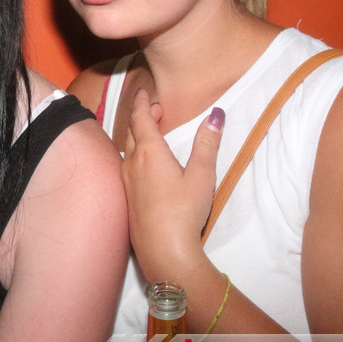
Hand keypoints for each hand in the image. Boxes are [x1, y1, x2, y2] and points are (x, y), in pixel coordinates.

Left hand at [121, 88, 223, 282]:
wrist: (164, 251)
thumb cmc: (184, 210)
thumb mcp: (201, 175)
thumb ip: (207, 144)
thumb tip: (216, 114)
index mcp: (149, 152)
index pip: (140, 118)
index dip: (141, 102)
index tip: (142, 90)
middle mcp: (132, 163)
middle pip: (131, 131)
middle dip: (141, 116)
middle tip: (154, 109)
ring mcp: (126, 182)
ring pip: (127, 149)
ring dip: (136, 136)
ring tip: (150, 133)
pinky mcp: (126, 198)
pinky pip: (126, 166)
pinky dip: (134, 154)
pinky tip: (144, 166)